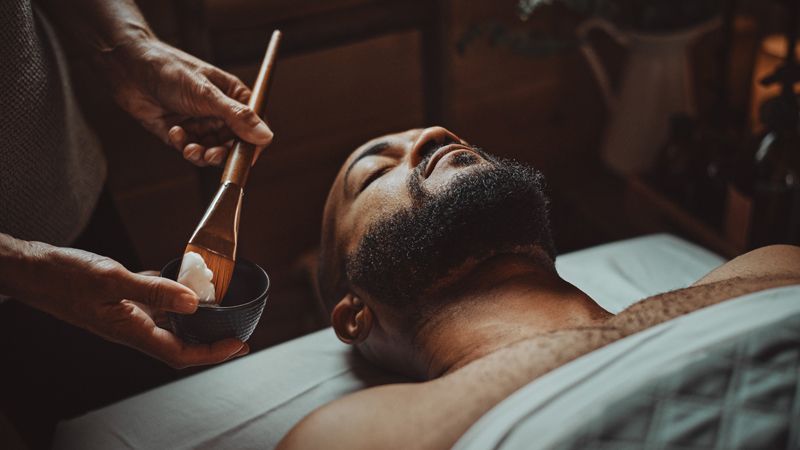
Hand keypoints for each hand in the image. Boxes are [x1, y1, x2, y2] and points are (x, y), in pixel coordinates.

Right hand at [20, 245, 247, 367]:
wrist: (31, 271)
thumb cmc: (63, 276)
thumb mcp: (112, 279)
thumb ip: (154, 291)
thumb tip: (194, 303)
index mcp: (132, 330)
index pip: (181, 353)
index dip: (213, 353)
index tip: (239, 345)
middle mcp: (133, 327)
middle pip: (181, 343)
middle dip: (212, 342)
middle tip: (240, 333)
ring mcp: (127, 314)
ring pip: (170, 324)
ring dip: (196, 320)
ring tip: (222, 310)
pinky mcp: (122, 301)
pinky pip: (155, 304)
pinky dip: (174, 296)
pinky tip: (185, 282)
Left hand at [100, 38, 272, 166]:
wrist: (129, 68)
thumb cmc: (170, 70)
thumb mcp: (207, 95)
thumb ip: (237, 117)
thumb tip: (266, 136)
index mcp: (233, 97)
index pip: (255, 126)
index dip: (253, 144)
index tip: (246, 158)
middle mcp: (218, 112)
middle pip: (233, 144)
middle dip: (222, 153)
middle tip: (211, 155)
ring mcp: (199, 123)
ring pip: (211, 152)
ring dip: (201, 154)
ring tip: (189, 148)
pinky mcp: (180, 133)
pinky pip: (189, 149)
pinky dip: (183, 145)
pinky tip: (173, 131)